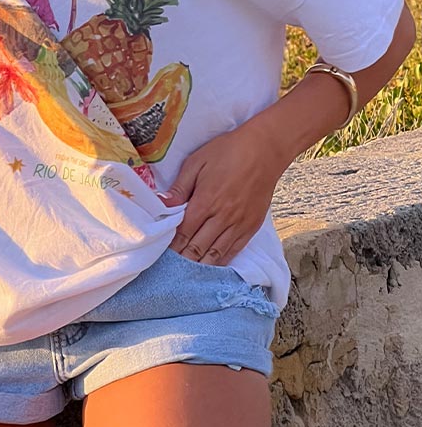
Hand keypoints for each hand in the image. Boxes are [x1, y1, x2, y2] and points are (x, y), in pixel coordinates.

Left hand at [160, 124, 281, 265]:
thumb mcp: (197, 162)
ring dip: (200, 266)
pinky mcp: (251, 226)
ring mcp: (238, 224)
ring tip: (187, 276)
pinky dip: (221, 261)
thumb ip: (180, 187)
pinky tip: (212, 267)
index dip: (171, 247)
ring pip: (216, 254)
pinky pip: (234, 250)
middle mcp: (221, 217)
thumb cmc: (228, 152)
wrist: (265, 150)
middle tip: (170, 271)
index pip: (183, 233)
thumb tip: (163, 205)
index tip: (161, 256)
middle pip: (198, 248)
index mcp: (205, 201)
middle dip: (183, 260)